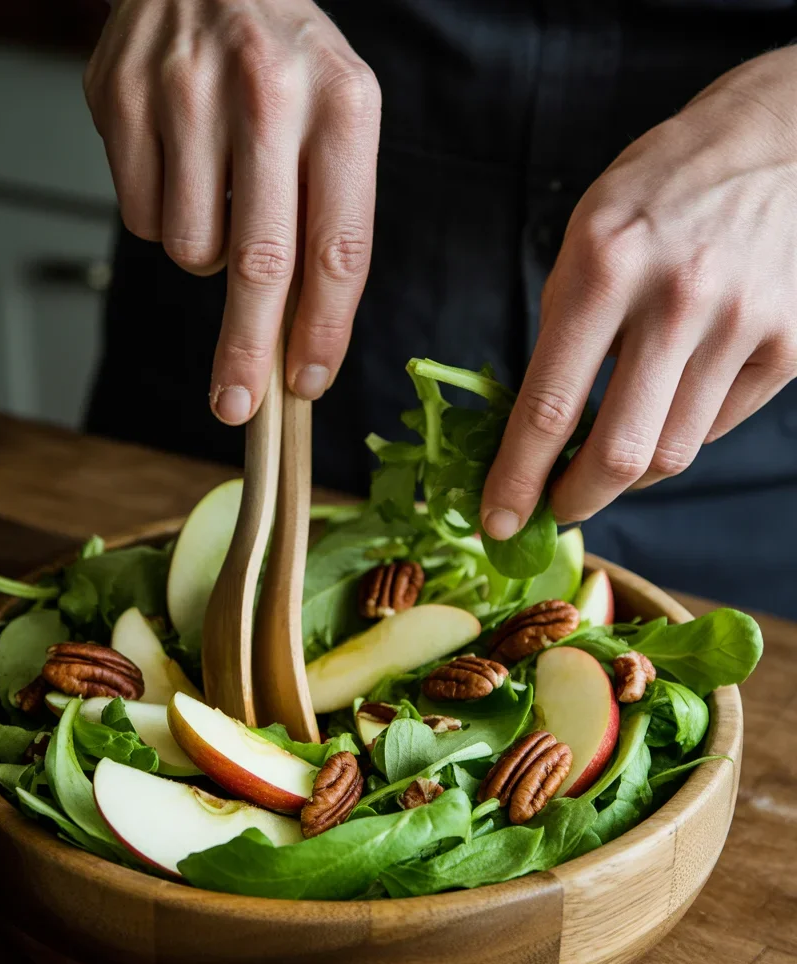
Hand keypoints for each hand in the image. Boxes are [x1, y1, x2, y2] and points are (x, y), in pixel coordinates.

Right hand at [84, 0, 379, 422]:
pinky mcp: (123, 100)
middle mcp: (266, 94)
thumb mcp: (339, 121)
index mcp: (342, 104)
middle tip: (237, 407)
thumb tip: (305, 340)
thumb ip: (333, 222)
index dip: (325, 331)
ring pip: (192, 249)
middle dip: (249, 351)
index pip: (338, 248)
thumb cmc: (285, 64)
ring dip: (207, 258)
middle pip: (260, 265)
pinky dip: (165, 219)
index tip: (308, 383)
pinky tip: (181, 169)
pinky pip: (144, 220)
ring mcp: (186, 93)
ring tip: (221, 197)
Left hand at [481, 46, 796, 540]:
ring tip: (607, 458)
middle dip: (575, 501)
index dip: (516, 480)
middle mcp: (677, 298)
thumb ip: (563, 330)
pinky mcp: (789, 343)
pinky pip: (717, 427)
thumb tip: (538, 430)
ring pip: (670, 453)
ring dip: (626, 475)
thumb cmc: (664, 189)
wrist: (782, 140)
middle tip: (557, 510)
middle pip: (618, 454)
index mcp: (605, 265)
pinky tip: (667, 407)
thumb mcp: (589, 236)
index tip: (497, 521)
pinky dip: (679, 435)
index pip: (547, 406)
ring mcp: (741, 322)